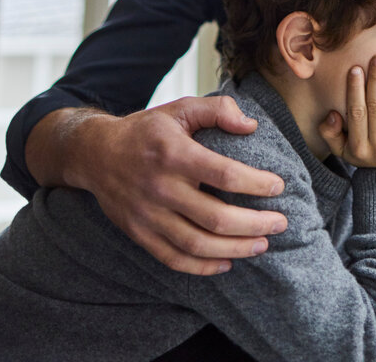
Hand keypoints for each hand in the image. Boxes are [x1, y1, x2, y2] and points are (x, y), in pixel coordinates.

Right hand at [70, 97, 289, 274]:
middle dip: (255, 224)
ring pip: (198, 244)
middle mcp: (160, 187)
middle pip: (216, 217)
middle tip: (280, 223)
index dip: (257, 184)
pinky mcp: (139, 234)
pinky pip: (175, 259)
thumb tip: (251, 125)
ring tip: (262, 244)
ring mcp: (148, 215)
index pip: (224, 174)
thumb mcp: (180, 108)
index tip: (278, 187)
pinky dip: (204, 267)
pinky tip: (228, 262)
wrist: (95, 153)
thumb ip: (218, 109)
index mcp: (174, 153)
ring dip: (236, 248)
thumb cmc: (147, 130)